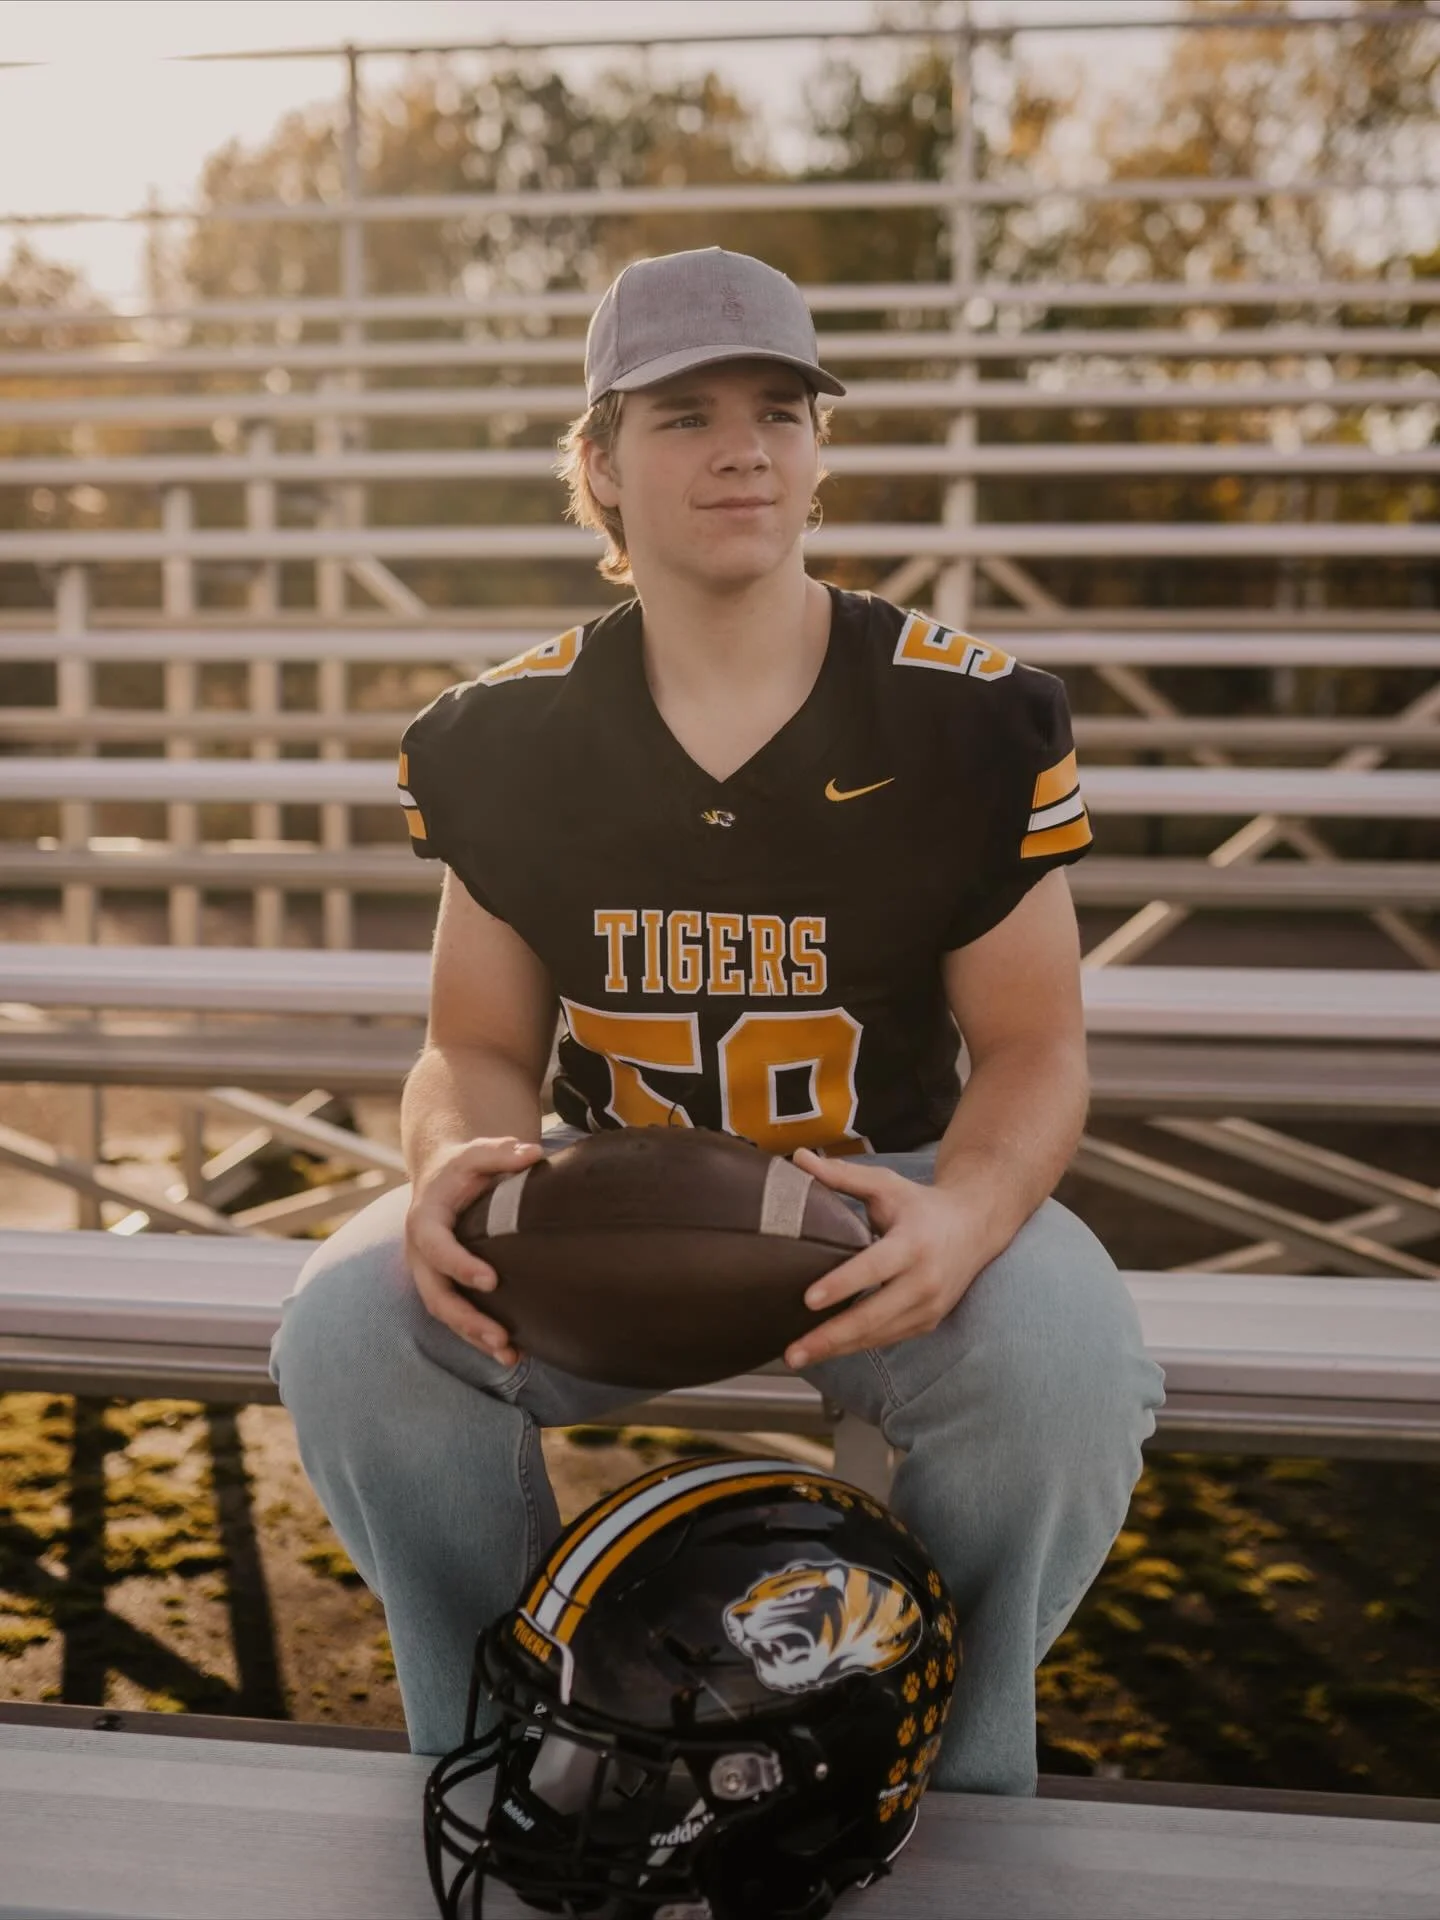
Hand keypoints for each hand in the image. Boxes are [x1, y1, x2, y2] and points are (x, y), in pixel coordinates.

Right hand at [404, 1135, 543, 1365]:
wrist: (443, 1180)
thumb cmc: (463, 1168)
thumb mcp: (477, 1153)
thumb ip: (502, 1152)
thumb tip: (535, 1155)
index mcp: (425, 1221)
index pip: (436, 1246)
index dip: (460, 1265)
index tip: (491, 1280)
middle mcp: (421, 1255)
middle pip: (436, 1294)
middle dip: (466, 1319)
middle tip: (501, 1337)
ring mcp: (430, 1275)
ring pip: (446, 1314)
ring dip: (475, 1337)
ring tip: (510, 1356)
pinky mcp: (445, 1288)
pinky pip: (458, 1318)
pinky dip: (480, 1338)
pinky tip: (513, 1354)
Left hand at [783, 1150, 990, 1367]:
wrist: (975, 1227)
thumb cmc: (921, 1206)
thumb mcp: (885, 1185)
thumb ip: (841, 1176)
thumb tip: (798, 1158)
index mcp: (913, 1242)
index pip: (874, 1267)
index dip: (842, 1284)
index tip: (809, 1299)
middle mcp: (925, 1280)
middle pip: (874, 1315)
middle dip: (830, 1336)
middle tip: (793, 1351)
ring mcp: (929, 1306)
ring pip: (878, 1335)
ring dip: (837, 1348)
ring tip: (799, 1355)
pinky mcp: (928, 1322)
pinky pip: (887, 1339)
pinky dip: (856, 1346)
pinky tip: (827, 1350)